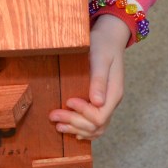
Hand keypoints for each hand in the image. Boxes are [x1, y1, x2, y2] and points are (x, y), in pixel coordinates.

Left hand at [49, 14, 128, 140]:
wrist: (108, 38)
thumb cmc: (103, 45)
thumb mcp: (100, 59)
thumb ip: (99, 79)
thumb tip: (97, 102)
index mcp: (114, 93)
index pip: (100, 116)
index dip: (83, 113)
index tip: (68, 101)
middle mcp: (111, 101)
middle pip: (95, 125)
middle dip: (73, 122)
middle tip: (53, 115)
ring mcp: (107, 103)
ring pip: (95, 128)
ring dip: (76, 129)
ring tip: (58, 126)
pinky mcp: (100, 101)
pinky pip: (94, 124)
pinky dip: (82, 129)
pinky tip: (70, 129)